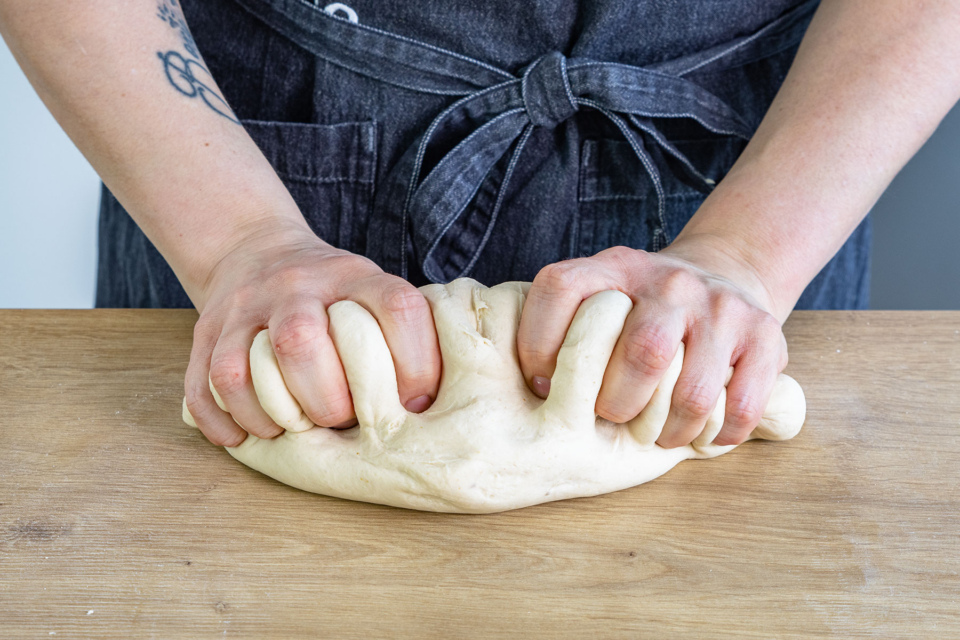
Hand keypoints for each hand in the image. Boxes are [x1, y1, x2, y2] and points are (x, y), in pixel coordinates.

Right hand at [183, 220, 440, 446]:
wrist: (255, 250)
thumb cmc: (332, 293)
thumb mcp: (373, 291)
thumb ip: (403, 334)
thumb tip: (430, 407)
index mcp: (354, 276)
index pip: (395, 307)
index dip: (414, 362)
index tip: (413, 401)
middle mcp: (296, 286)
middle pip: (302, 343)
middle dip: (326, 401)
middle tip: (339, 419)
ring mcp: (246, 309)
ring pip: (242, 369)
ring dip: (272, 414)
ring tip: (293, 428)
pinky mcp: (208, 333)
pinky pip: (204, 386)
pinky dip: (226, 421)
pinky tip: (249, 434)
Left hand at [516, 242, 787, 447]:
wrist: (724, 273)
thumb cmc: (641, 306)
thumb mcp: (599, 293)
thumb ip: (560, 324)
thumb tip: (524, 390)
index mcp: (613, 267)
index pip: (561, 290)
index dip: (539, 345)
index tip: (542, 387)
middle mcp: (669, 282)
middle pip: (640, 353)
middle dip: (616, 404)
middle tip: (608, 417)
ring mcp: (721, 308)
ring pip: (692, 391)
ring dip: (667, 431)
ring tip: (654, 438)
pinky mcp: (765, 337)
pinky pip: (741, 406)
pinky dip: (716, 435)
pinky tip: (699, 435)